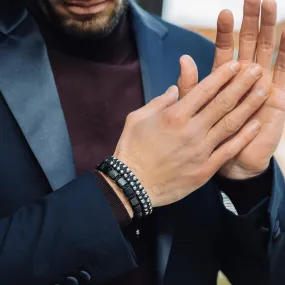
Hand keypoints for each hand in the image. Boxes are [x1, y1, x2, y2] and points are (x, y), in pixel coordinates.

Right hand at [115, 60, 264, 206]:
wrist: (133, 185)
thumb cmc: (131, 149)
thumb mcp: (137, 119)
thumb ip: (158, 102)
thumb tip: (175, 90)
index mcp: (173, 116)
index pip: (203, 90)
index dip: (222, 76)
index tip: (236, 65)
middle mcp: (191, 130)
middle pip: (222, 103)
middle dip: (242, 84)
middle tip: (257, 70)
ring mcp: (201, 150)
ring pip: (230, 124)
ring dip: (249, 105)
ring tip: (264, 90)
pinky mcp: (205, 169)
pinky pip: (228, 150)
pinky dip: (244, 137)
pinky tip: (256, 125)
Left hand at [179, 0, 284, 179]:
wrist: (232, 162)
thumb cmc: (212, 137)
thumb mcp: (196, 112)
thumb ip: (191, 88)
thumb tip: (183, 60)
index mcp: (224, 83)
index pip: (225, 52)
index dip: (226, 33)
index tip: (224, 12)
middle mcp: (243, 81)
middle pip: (248, 46)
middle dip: (251, 23)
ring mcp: (262, 87)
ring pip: (267, 53)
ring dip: (270, 31)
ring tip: (272, 6)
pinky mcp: (278, 97)